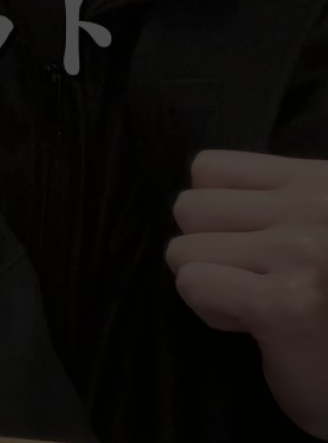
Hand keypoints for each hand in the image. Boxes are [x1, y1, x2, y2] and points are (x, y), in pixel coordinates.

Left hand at [167, 150, 327, 439]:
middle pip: (189, 207)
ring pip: (182, 249)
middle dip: (207, 251)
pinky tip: (259, 327)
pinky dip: (213, 311)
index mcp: (320, 182)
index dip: (216, 216)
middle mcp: (315, 208)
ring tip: (259, 302)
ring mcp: (301, 253)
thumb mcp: (315, 228)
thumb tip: (194, 198)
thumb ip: (271, 203)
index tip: (254, 247)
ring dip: (210, 283)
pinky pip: (193, 284)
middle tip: (254, 281)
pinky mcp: (283, 305)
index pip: (209, 169)